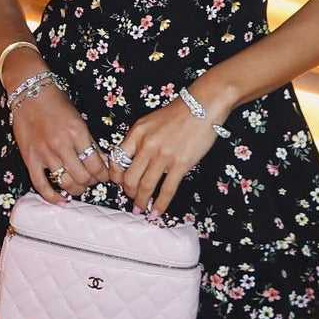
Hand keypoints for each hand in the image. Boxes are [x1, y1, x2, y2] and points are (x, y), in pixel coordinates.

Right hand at [9, 85, 108, 202]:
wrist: (29, 92)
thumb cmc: (56, 102)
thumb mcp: (78, 119)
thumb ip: (89, 141)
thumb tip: (103, 161)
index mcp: (77, 133)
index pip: (96, 164)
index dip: (103, 174)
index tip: (104, 175)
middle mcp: (62, 145)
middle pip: (83, 177)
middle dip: (92, 182)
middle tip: (92, 180)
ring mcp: (45, 154)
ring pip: (66, 184)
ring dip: (77, 190)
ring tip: (80, 187)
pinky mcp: (30, 159)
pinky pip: (41, 185)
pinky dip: (53, 197)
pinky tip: (62, 201)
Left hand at [108, 98, 220, 214]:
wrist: (202, 105)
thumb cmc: (178, 113)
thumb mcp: (150, 121)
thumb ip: (139, 139)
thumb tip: (132, 162)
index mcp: (137, 132)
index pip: (117, 160)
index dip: (116, 177)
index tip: (120, 184)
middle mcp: (147, 145)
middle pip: (129, 178)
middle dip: (129, 193)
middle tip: (132, 198)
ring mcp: (163, 156)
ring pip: (145, 187)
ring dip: (141, 202)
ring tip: (140, 210)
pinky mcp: (180, 164)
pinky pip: (166, 190)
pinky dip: (160, 205)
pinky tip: (156, 212)